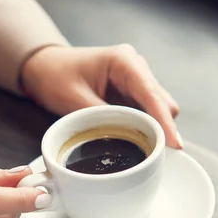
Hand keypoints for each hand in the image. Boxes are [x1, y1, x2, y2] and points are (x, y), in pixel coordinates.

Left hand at [22, 45, 182, 148]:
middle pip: (162, 102)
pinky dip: (144, 127)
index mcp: (124, 61)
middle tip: (156, 156)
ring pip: (157, 109)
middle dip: (162, 127)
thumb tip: (127, 139)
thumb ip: (104, 118)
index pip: (151, 95)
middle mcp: (136, 67)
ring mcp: (135, 80)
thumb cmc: (54, 76)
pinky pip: (145, 112)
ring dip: (153, 128)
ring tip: (145, 151)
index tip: (174, 144)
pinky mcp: (130, 93)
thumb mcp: (74, 100)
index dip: (165, 121)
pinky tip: (137, 142)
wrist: (43, 66)